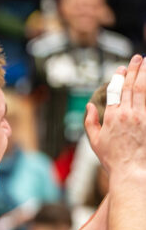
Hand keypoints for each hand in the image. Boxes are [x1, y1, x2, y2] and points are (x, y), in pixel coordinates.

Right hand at [85, 56, 145, 180]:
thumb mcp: (95, 141)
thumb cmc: (112, 159)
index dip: (118, 77)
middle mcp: (126, 114)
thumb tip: (89, 106)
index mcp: (111, 117)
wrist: (131, 171)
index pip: (115, 91)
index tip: (121, 69)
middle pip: (130, 86)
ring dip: (145, 75)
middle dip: (134, 70)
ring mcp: (141, 117)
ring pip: (143, 90)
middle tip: (138, 58)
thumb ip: (91, 122)